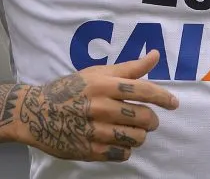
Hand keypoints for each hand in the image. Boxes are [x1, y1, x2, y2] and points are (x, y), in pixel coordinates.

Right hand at [15, 50, 178, 161]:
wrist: (35, 113)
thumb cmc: (70, 89)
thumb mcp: (97, 73)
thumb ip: (129, 68)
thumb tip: (155, 55)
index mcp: (103, 85)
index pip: (143, 90)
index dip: (163, 97)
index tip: (174, 103)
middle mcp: (100, 107)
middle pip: (143, 117)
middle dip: (151, 119)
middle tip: (148, 119)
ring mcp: (94, 131)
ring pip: (135, 137)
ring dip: (140, 135)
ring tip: (134, 130)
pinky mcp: (89, 151)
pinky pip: (122, 153)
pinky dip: (126, 149)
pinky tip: (119, 141)